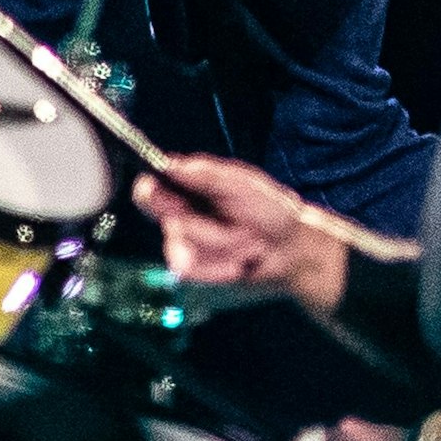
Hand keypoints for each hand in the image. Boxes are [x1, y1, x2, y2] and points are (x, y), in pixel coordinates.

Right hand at [135, 154, 348, 314]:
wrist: (292, 252)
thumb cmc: (269, 210)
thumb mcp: (241, 183)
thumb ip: (206, 173)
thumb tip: (170, 164)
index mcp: (188, 191)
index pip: (153, 188)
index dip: (148, 189)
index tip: (152, 187)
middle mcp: (182, 219)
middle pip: (165, 220)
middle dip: (194, 224)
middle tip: (225, 226)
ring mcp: (188, 249)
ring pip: (182, 248)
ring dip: (219, 245)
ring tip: (247, 241)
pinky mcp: (196, 276)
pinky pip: (194, 274)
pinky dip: (219, 269)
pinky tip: (239, 265)